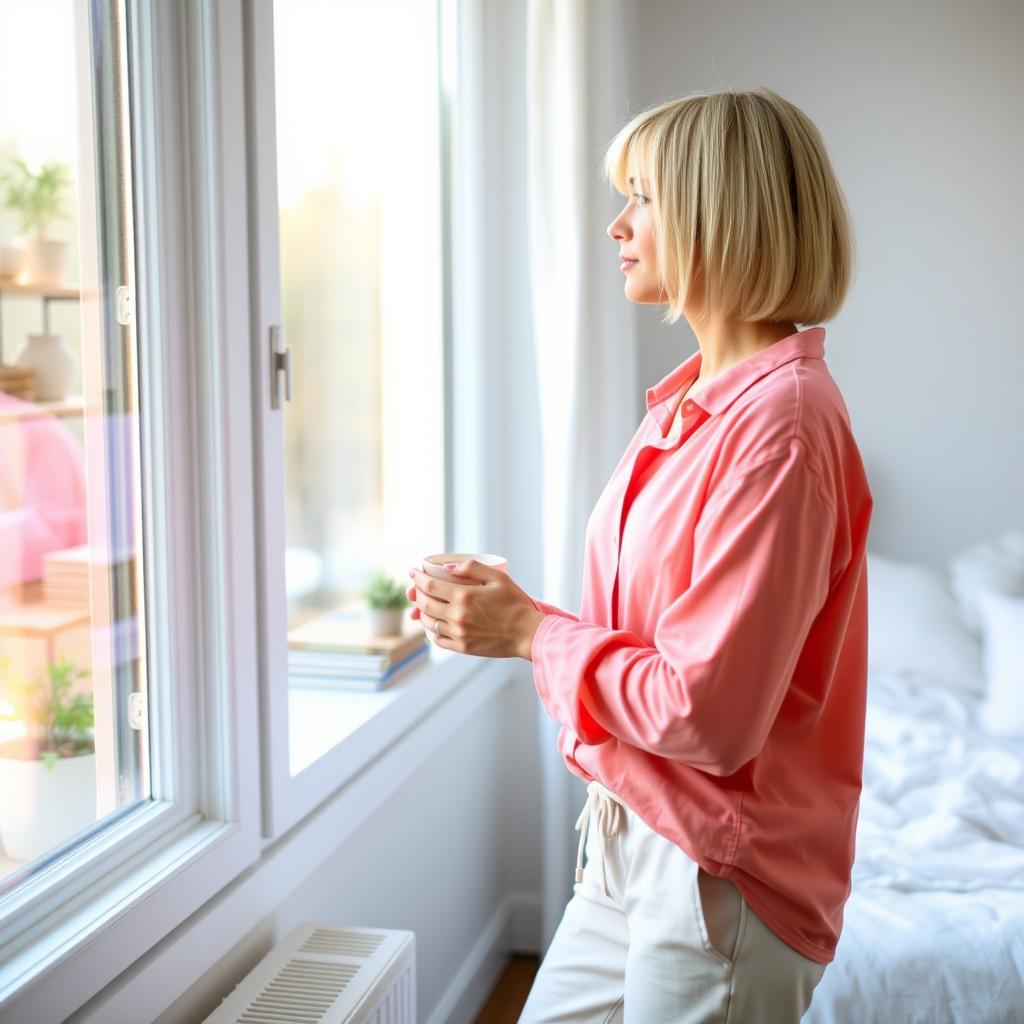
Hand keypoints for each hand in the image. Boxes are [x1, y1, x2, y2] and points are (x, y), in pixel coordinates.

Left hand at [406, 559, 545, 659]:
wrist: (527, 633)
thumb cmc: (515, 603)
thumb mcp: (498, 577)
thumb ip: (472, 568)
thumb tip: (447, 568)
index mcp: (464, 596)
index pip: (430, 586)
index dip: (417, 577)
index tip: (412, 572)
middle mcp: (457, 616)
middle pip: (425, 604)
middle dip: (416, 593)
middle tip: (414, 587)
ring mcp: (458, 633)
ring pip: (428, 622)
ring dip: (421, 612)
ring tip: (422, 604)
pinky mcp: (463, 647)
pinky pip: (438, 640)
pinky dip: (432, 630)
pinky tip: (434, 623)